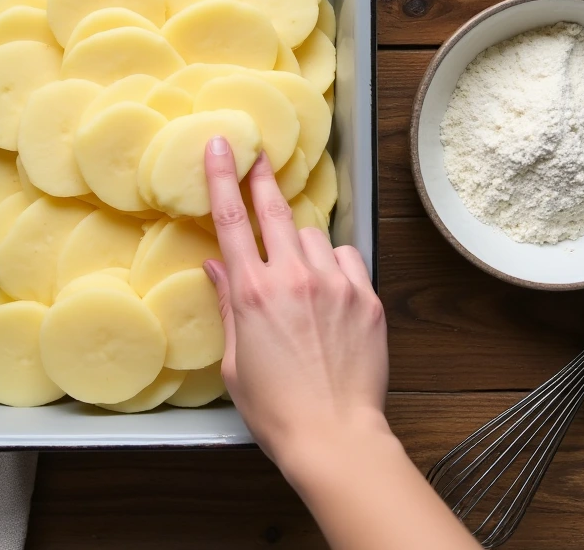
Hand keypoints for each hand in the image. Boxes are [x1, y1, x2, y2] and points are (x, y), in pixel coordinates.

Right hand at [202, 138, 389, 472]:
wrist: (335, 437)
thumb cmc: (277, 408)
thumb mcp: (235, 361)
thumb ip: (227, 305)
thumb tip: (216, 266)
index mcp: (253, 293)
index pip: (231, 220)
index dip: (223, 177)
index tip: (221, 147)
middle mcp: (293, 278)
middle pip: (274, 211)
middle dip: (263, 179)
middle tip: (259, 158)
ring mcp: (335, 284)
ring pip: (313, 236)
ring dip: (301, 244)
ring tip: (300, 274)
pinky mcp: (367, 297)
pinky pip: (348, 257)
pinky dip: (336, 263)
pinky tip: (330, 285)